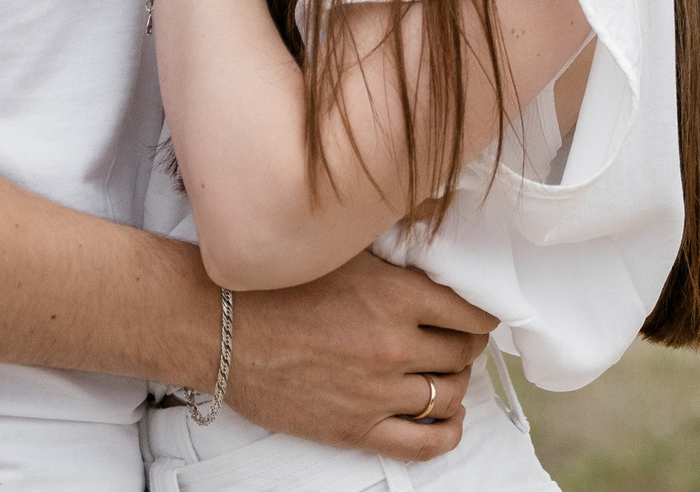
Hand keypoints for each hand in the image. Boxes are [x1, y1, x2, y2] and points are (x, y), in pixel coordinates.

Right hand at [224, 250, 501, 460]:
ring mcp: (376, 392)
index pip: (470, 314)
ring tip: (441, 374)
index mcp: (396, 296)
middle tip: (454, 341)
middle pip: (462, 355)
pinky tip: (444, 420)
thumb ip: (394, 266)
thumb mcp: (345, 255)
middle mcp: (394, 345)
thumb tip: (435, 263)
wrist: (219, 326)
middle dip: (465, 347)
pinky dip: (445, 433)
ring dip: (453, 385)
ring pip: (448, 396)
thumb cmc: (276, 285)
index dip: (479, 316)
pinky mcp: (355, 428)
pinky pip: (423, 444)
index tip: (475, 316)